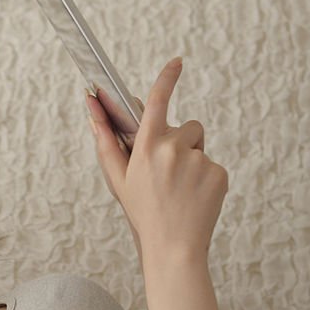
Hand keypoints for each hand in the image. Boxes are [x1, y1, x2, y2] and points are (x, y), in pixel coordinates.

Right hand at [86, 57, 226, 259]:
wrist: (174, 248)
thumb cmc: (143, 213)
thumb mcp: (119, 179)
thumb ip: (105, 141)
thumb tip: (91, 108)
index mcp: (147, 148)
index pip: (157, 102)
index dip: (167, 78)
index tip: (177, 62)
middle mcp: (173, 149)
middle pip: (187, 127)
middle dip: (180, 143)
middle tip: (169, 176)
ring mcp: (199, 160)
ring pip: (200, 146)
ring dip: (193, 159)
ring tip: (182, 189)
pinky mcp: (219, 173)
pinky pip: (213, 165)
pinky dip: (206, 178)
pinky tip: (195, 198)